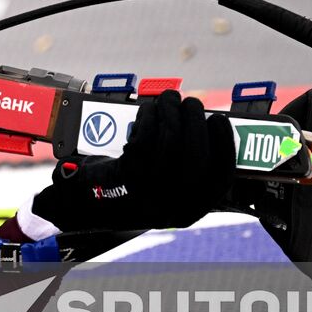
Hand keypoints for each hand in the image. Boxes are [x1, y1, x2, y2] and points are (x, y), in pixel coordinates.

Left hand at [27, 89, 234, 234]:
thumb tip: (203, 124)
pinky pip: (143, 141)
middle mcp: (171, 208)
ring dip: (170, 113)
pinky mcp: (123, 179)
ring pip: (169, 145)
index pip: (220, 178)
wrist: (87, 204)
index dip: (225, 145)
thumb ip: (186, 164)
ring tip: (168, 100)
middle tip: (191, 103)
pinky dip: (148, 119)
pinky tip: (147, 112)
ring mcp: (147, 195)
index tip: (219, 121)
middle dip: (196, 122)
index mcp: (189, 210)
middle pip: (197, 159)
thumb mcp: (164, 188)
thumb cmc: (130, 188)